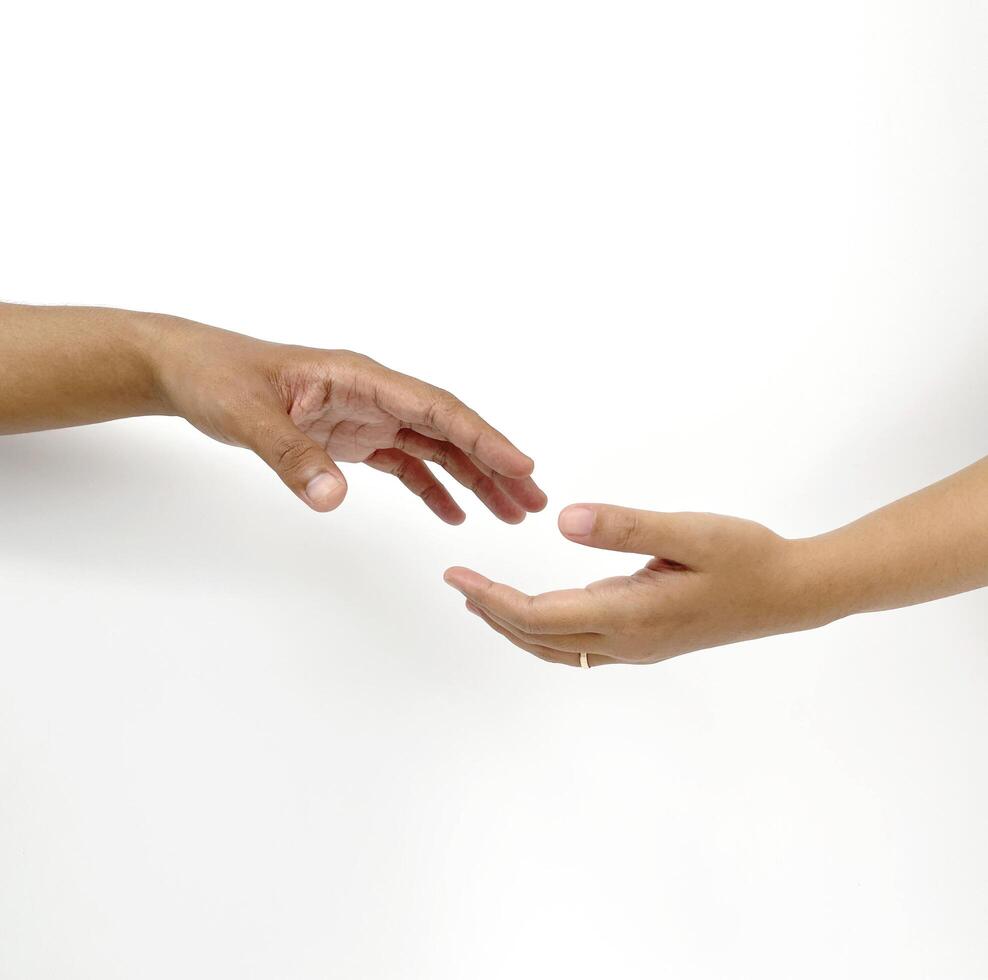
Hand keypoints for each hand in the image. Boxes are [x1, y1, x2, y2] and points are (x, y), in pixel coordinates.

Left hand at [151, 316, 545, 520]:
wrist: (190, 372)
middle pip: (450, 430)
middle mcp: (374, 395)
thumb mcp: (248, 416)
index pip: (436, 407)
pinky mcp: (353, 437)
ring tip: (509, 513)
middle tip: (534, 501)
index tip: (521, 466)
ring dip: (474, 479)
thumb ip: (291, 456)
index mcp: (361, 377)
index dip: (483, 437)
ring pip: (435, 448)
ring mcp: (366, 416)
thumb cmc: (217, 377)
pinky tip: (452, 515)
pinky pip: (405, 464)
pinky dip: (431, 488)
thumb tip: (334, 500)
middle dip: (495, 464)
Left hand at [444, 503, 834, 665]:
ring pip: (557, 647)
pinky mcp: (648, 641)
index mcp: (630, 615)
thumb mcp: (689, 532)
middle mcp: (627, 641)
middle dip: (492, 612)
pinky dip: (545, 631)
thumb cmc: (746, 557)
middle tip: (457, 582)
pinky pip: (579, 645)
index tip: (456, 576)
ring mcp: (637, 647)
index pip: (538, 616)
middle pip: (539, 637)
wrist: (792, 594)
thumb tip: (562, 521)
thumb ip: (625, 527)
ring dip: (515, 627)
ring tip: (483, 602)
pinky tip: (539, 613)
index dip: (491, 598)